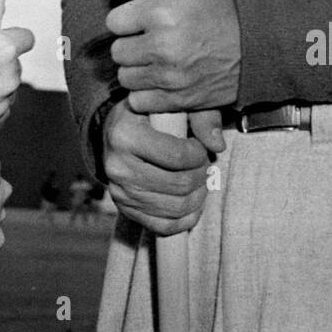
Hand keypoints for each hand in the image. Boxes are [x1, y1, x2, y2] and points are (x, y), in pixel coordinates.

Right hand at [100, 100, 211, 235]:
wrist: (114, 132)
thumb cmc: (146, 114)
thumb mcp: (167, 104)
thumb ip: (198, 116)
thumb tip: (218, 144)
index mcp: (124, 135)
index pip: (176, 156)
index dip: (199, 154)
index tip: (199, 147)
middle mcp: (117, 166)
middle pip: (178, 185)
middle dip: (201, 175)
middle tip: (204, 164)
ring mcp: (119, 192)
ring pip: (175, 208)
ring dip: (198, 196)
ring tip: (200, 180)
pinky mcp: (125, 210)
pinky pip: (164, 227)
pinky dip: (186, 219)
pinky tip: (194, 202)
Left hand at [106, 0, 240, 113]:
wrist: (260, 48)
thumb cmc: (226, 13)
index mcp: (162, 13)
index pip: (114, 22)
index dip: (124, 21)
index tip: (133, 23)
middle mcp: (162, 46)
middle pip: (118, 52)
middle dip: (129, 45)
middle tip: (143, 42)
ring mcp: (170, 77)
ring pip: (126, 78)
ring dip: (136, 71)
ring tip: (151, 62)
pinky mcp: (179, 100)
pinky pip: (140, 101)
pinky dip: (145, 94)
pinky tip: (156, 83)